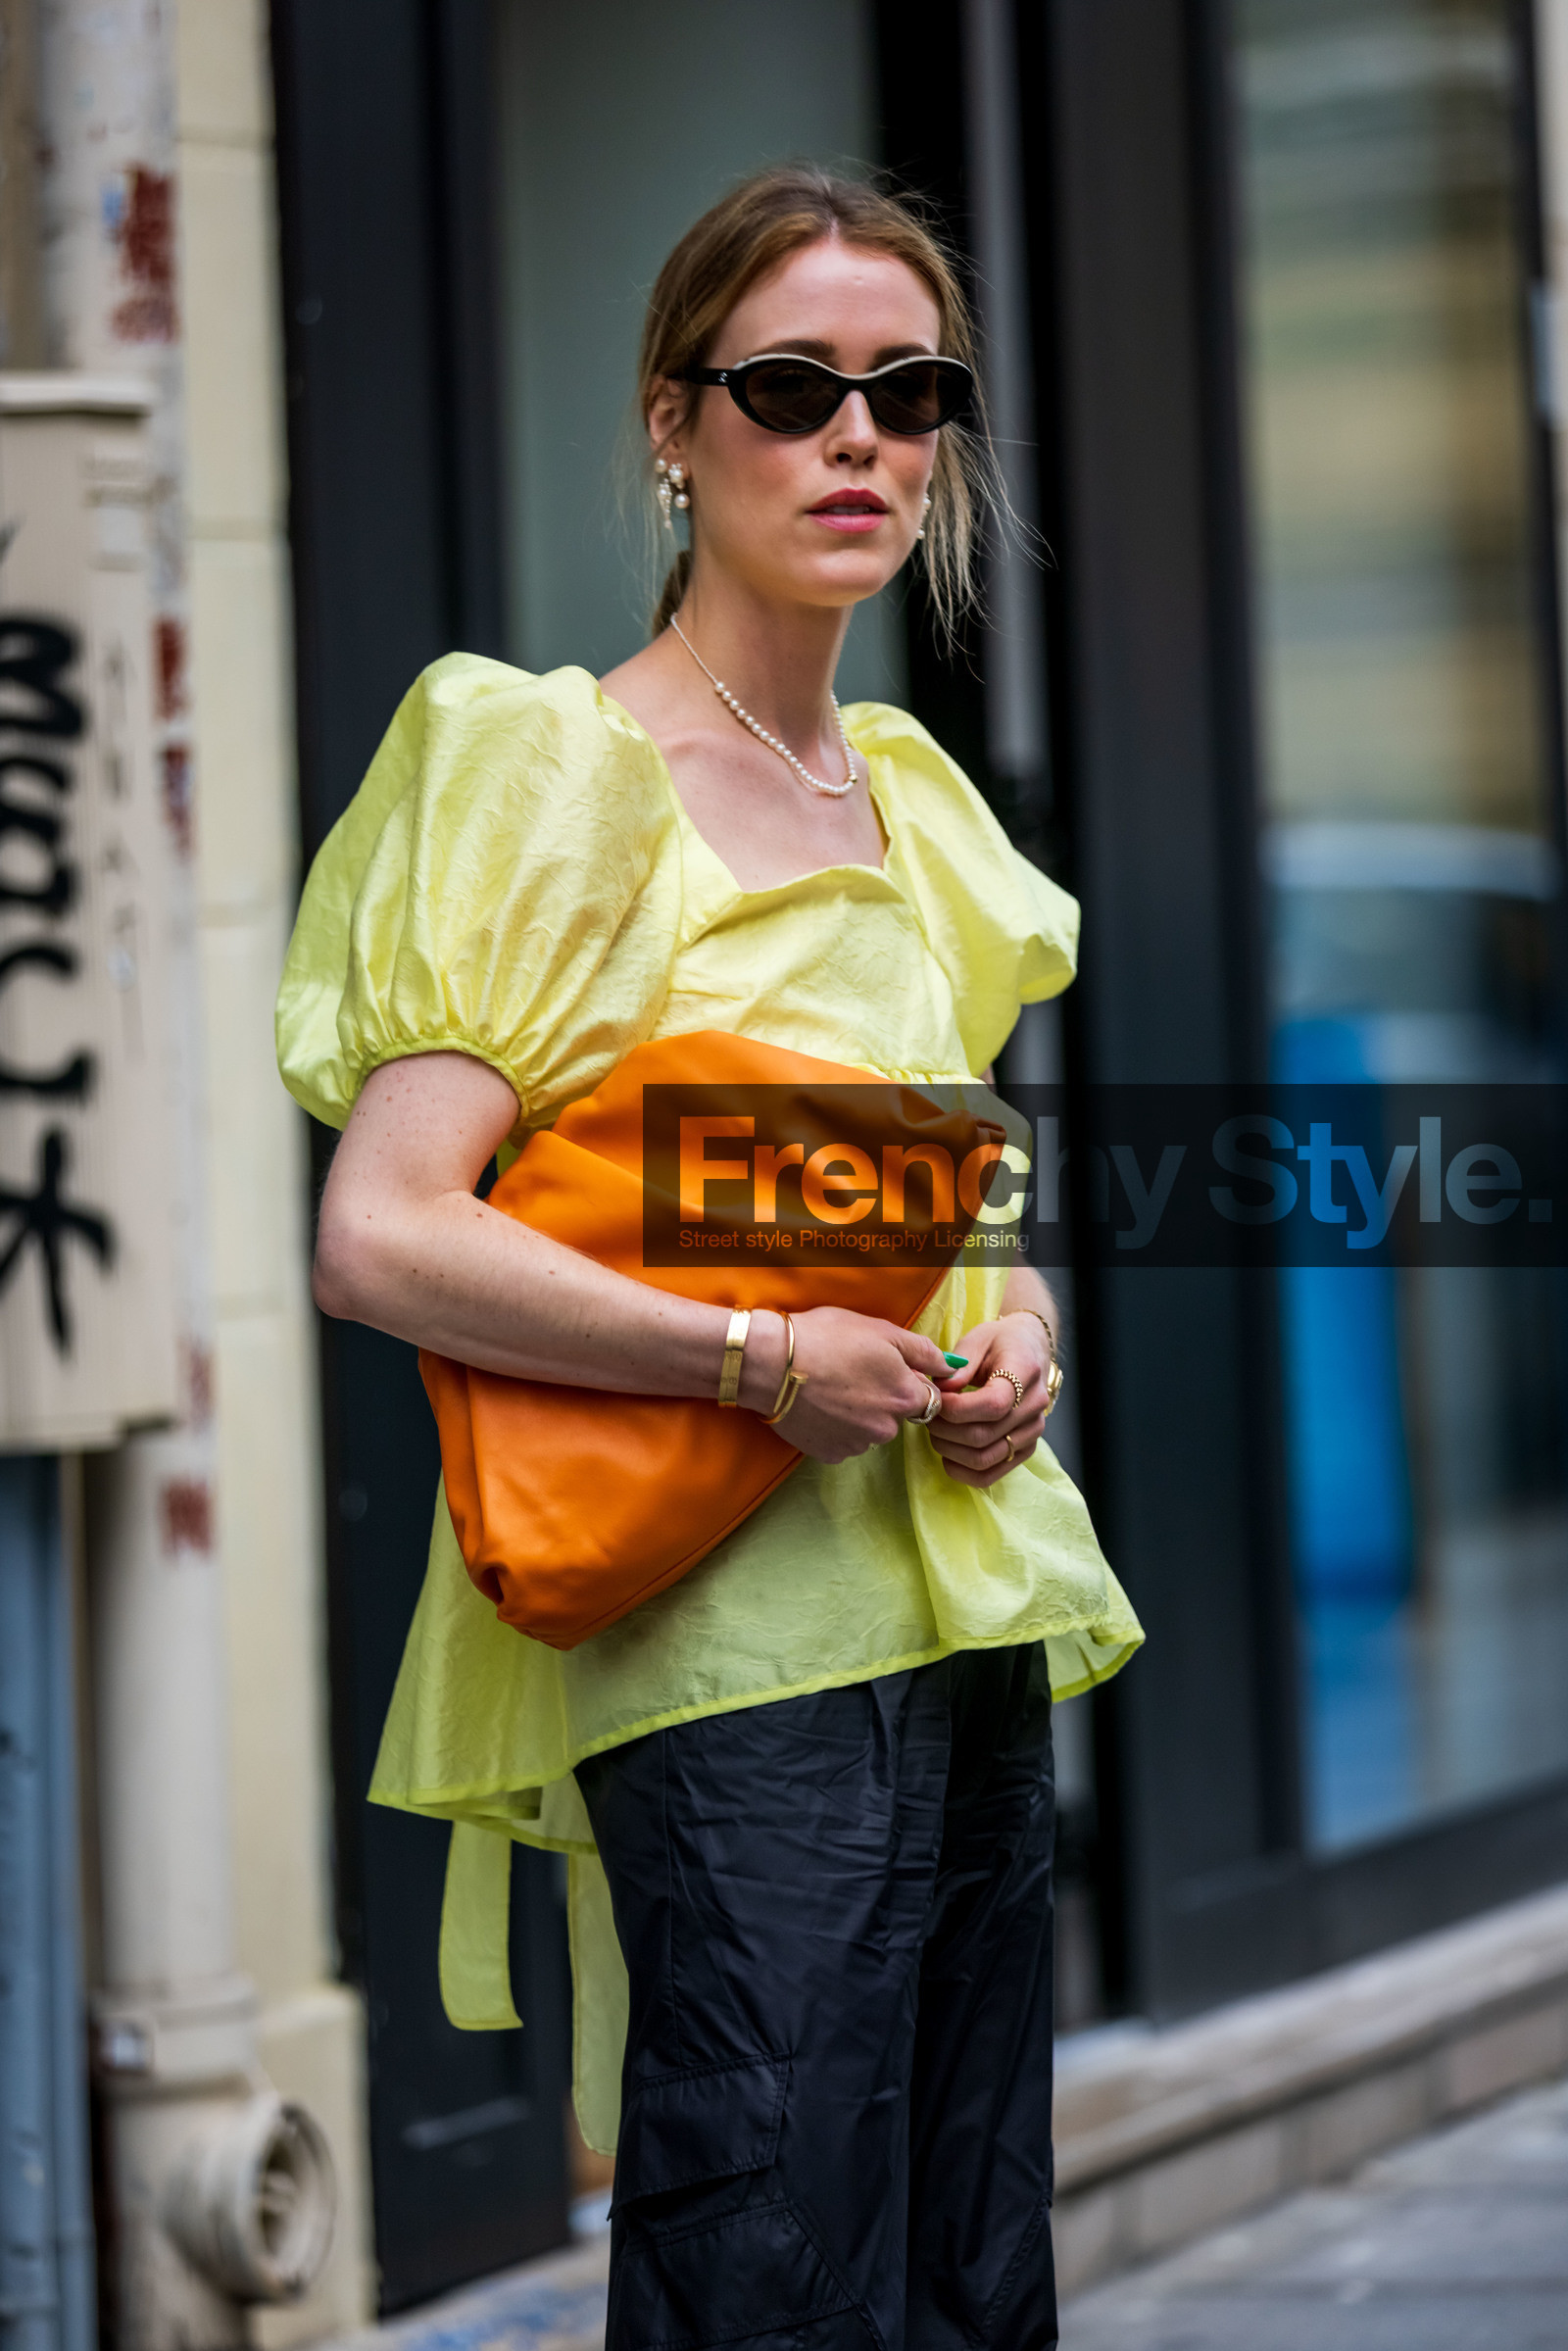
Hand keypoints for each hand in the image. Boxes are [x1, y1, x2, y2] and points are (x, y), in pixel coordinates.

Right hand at [742, 1307, 952, 1464]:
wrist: (772, 1363)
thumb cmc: (827, 1338)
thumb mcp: (882, 1331)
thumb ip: (924, 1351)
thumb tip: (951, 1366)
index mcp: (905, 1397)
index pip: (929, 1398)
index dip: (909, 1381)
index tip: (886, 1368)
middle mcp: (887, 1428)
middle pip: (897, 1416)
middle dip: (883, 1399)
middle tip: (853, 1373)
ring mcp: (857, 1445)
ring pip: (870, 1430)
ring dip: (859, 1414)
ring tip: (831, 1387)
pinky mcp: (829, 1454)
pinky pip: (843, 1442)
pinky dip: (836, 1427)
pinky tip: (819, 1405)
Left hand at [926, 1312, 1052, 1487]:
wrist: (1029, 1350)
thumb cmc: (1000, 1343)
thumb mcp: (978, 1339)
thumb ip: (960, 1364)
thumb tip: (941, 1390)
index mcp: (1025, 1372)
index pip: (993, 1404)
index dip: (957, 1409)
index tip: (936, 1399)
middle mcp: (1035, 1406)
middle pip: (984, 1435)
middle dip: (945, 1429)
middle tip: (927, 1415)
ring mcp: (1033, 1431)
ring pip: (985, 1458)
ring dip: (950, 1450)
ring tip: (935, 1431)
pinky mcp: (1026, 1449)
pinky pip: (993, 1473)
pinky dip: (964, 1472)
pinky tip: (947, 1456)